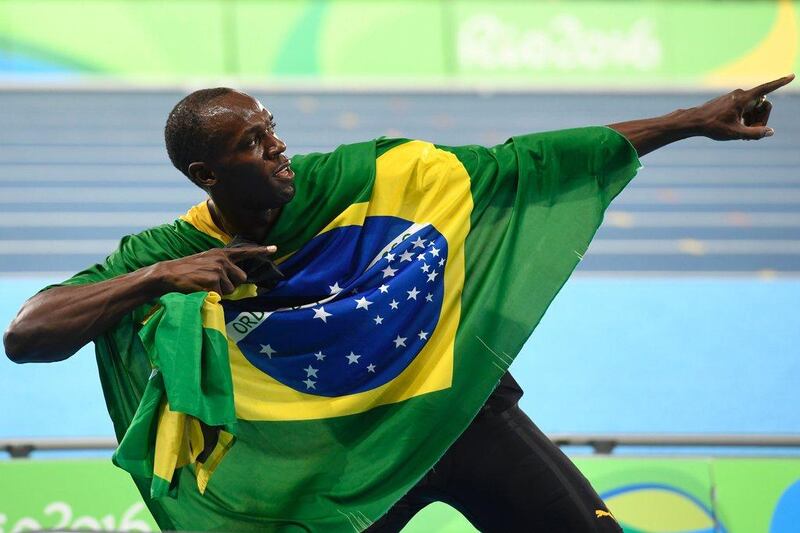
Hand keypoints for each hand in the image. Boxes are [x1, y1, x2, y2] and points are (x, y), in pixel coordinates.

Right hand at [146, 245, 276, 295]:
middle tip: (213, 284)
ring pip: (230, 290)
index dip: (261, 250)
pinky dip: (211, 296)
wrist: (168, 274)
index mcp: (221, 254)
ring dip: (220, 292)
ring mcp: (218, 269)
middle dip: (231, 285)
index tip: (275, 248)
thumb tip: (238, 280)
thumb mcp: (206, 262)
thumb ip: (223, 267)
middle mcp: (222, 259)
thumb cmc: (187, 271)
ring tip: (204, 285)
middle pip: (241, 279)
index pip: (244, 252)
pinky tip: (200, 289)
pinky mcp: (213, 280)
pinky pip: (220, 295)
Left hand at [693, 74, 794, 140]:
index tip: (792, 76)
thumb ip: (755, 133)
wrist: (694, 121)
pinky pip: (745, 109)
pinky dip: (745, 118)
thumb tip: (770, 132)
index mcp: (744, 99)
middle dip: (762, 118)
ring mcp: (735, 97)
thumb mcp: (735, 133)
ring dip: (753, 120)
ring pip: (754, 108)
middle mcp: (740, 94)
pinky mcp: (730, 101)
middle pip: (763, 105)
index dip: (781, 83)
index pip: (767, 88)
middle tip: (752, 132)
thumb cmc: (713, 126)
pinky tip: (736, 128)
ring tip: (742, 133)